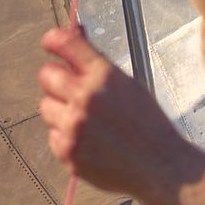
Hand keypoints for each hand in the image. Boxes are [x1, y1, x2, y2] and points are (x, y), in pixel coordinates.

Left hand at [37, 24, 187, 201]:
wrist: (158, 164)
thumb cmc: (148, 124)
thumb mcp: (129, 85)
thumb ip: (98, 68)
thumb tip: (76, 47)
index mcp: (104, 75)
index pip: (66, 44)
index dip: (53, 40)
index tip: (49, 42)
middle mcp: (85, 96)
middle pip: (46, 75)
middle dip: (55, 78)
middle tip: (66, 86)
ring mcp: (73, 125)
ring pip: (45, 106)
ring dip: (60, 109)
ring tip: (85, 119)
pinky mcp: (67, 150)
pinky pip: (52, 135)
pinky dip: (65, 136)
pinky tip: (89, 139)